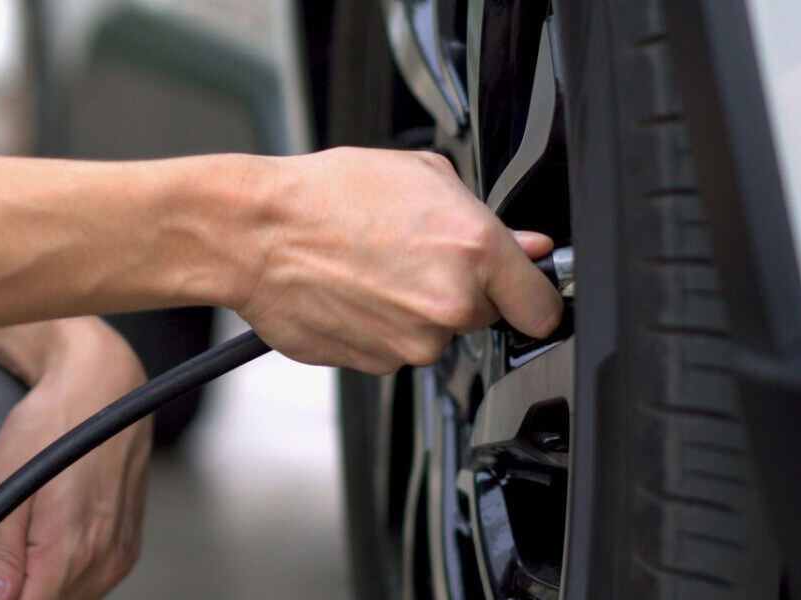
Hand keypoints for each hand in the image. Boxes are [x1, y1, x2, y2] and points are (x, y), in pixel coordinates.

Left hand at [0, 319, 150, 599]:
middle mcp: (102, 560)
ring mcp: (119, 556)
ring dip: (43, 583)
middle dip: (17, 592)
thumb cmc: (53, 425)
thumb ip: (2, 556)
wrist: (101, 387)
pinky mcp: (128, 548)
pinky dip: (67, 574)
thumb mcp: (9, 486)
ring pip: (72, 598)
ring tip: (27, 537)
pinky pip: (93, 582)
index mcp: (68, 551)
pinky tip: (54, 540)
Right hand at [236, 147, 563, 373]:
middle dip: (461, 290)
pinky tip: (354, 291)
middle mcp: (450, 305)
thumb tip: (526, 246)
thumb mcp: (422, 176)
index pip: (542, 305)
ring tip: (374, 267)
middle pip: (484, 316)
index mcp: (474, 251)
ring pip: (435, 334)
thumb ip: (483, 216)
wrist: (257, 233)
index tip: (529, 295)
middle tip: (416, 254)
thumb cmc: (327, 196)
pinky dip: (381, 327)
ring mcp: (412, 342)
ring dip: (415, 310)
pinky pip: (395, 349)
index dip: (536, 297)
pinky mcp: (376, 364)